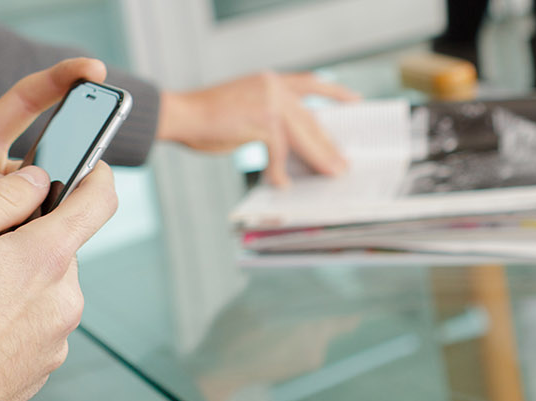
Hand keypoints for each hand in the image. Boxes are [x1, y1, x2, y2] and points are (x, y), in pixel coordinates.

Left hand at [0, 58, 109, 318]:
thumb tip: (1, 185)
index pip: (25, 103)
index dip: (59, 81)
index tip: (92, 71)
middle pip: (51, 158)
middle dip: (74, 160)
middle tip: (82, 172)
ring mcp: (6, 211)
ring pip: (47, 203)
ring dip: (51, 212)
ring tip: (22, 227)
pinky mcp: (7, 245)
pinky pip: (34, 238)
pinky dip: (35, 244)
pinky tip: (21, 256)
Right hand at [0, 162, 117, 400]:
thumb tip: (35, 178)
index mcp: (45, 259)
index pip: (98, 202)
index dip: (95, 175)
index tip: (89, 167)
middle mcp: (63, 302)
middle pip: (61, 249)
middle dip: (28, 240)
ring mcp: (55, 341)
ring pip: (46, 289)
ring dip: (16, 281)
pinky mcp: (41, 370)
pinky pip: (34, 326)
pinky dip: (9, 318)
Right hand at [158, 72, 361, 186]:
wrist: (180, 115)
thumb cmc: (207, 117)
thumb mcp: (245, 108)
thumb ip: (270, 118)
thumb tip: (296, 143)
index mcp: (271, 81)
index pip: (311, 83)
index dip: (335, 92)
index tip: (355, 101)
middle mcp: (274, 87)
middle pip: (311, 120)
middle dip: (328, 145)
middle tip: (343, 163)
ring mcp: (270, 102)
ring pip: (303, 136)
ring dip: (318, 159)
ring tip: (330, 174)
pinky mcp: (263, 121)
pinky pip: (279, 152)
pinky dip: (279, 171)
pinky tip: (280, 183)